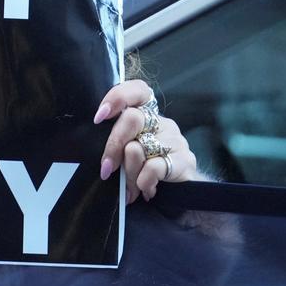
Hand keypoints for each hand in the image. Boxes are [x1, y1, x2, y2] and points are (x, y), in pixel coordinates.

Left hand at [93, 80, 197, 203]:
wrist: (180, 196)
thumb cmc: (146, 172)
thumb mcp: (126, 156)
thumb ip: (117, 146)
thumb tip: (103, 157)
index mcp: (147, 116)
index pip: (138, 90)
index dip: (118, 97)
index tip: (99, 117)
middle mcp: (162, 123)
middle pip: (132, 119)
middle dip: (114, 145)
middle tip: (106, 168)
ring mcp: (175, 140)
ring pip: (138, 148)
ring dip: (129, 172)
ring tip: (130, 188)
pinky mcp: (185, 160)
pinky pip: (153, 167)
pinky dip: (143, 181)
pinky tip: (146, 189)